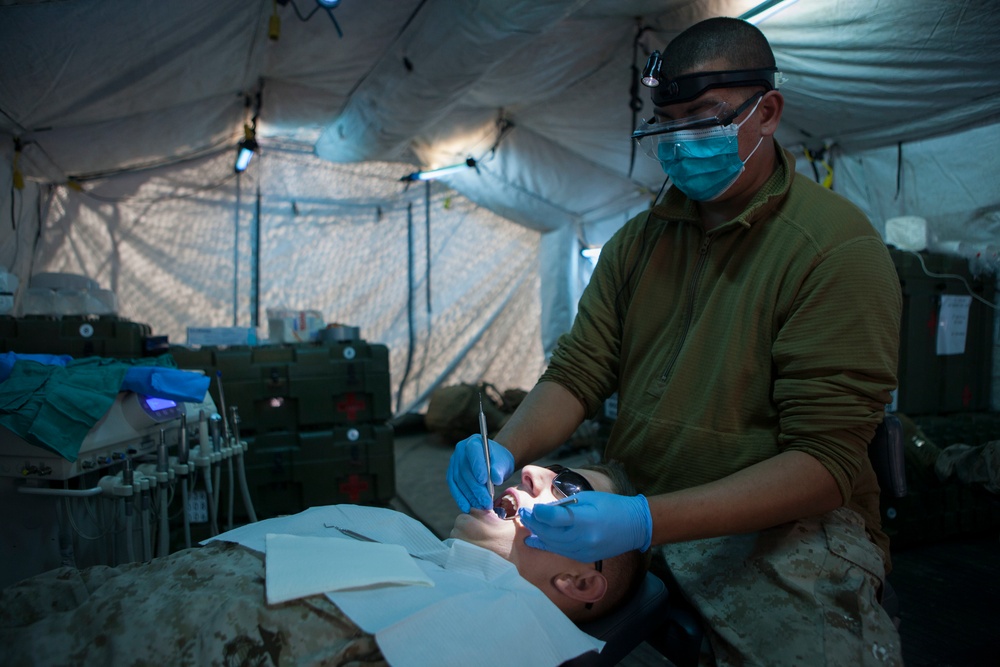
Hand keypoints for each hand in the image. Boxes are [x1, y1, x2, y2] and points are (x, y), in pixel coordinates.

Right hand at [447, 434, 514, 512]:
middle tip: (487, 502)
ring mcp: (454, 462)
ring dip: (470, 496)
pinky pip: (454, 487)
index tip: (484, 481)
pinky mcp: (451, 474)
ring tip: (482, 507)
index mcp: (474, 442)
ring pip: (460, 481)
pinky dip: (461, 498)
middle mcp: (460, 450)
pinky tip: (468, 507)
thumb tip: (496, 479)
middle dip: (477, 489)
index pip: (473, 452)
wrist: (493, 462)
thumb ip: (499, 469)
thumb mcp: (503, 463)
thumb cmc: (499, 461)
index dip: (477, 466)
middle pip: (466, 471)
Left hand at [518, 491, 651, 561]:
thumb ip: (565, 505)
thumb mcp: (588, 498)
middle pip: (551, 533)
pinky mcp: (585, 557)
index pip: (555, 518)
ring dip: (538, 534)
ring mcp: (585, 550)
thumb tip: (545, 511)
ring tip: (527, 525)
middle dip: (534, 523)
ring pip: (554, 544)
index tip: (531, 508)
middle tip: (523, 515)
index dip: (540, 513)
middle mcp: (584, 538)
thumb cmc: (611, 506)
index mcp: (586, 519)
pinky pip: (561, 552)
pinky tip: (534, 540)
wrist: (634, 525)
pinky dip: (547, 545)